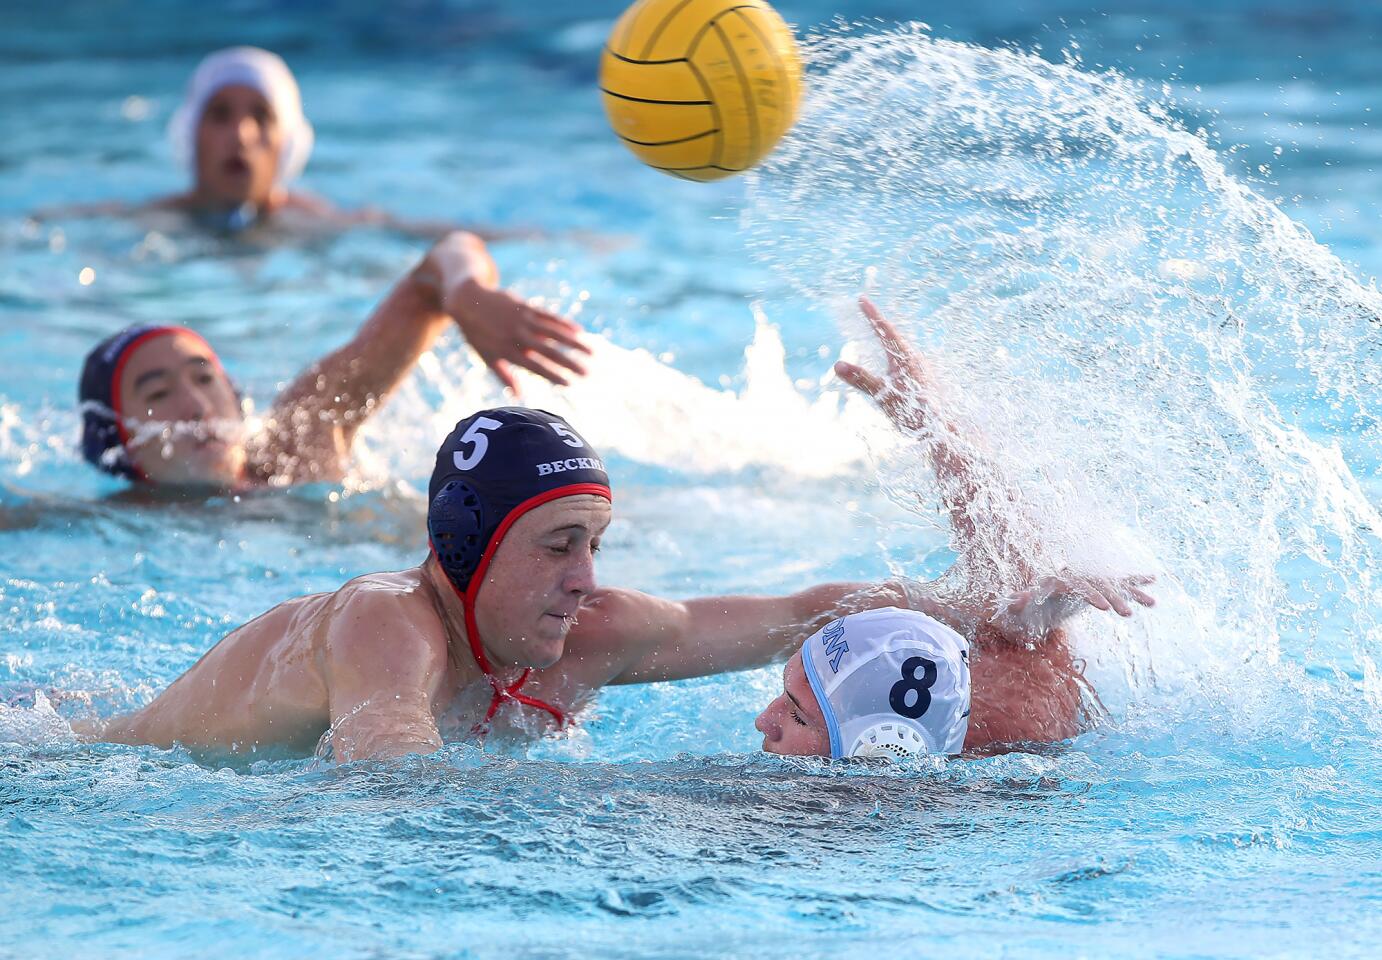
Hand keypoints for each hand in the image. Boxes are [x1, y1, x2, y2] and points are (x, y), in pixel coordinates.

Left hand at [446, 279, 590, 393]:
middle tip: (588, 373)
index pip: (536, 367)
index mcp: (508, 352)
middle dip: (570, 363)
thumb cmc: (478, 334)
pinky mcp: (527, 307)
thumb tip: (519, 396)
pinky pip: (550, 316)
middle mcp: (518, 336)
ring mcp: (524, 320)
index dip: (554, 375)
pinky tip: (580, 331)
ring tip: (592, 352)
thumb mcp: (487, 357)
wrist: (468, 301)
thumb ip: (504, 376)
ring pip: (555, 333)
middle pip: (550, 352)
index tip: (570, 384)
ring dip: (575, 343)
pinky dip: (565, 324)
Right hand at [834, 296, 939, 434]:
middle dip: (880, 327)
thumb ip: (861, 380)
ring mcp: (925, 370)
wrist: (946, 430)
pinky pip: (909, 364)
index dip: (872, 314)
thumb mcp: (884, 396)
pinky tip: (899, 371)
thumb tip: (838, 365)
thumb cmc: (916, 413)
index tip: (862, 299)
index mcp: (905, 357)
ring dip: (890, 345)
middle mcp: (918, 359)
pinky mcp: (929, 382)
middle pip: (894, 338)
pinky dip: (897, 360)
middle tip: (869, 315)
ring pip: (903, 352)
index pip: (884, 329)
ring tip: (881, 339)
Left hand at [987, 572, 1155, 639]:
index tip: (1104, 608)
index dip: (1089, 594)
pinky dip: (1131, 582)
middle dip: (1112, 596)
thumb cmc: (1016, 617)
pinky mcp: (1089, 590)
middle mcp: (1068, 578)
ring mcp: (1080, 583)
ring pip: (1108, 583)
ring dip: (1129, 591)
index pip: (1074, 584)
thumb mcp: (1012, 615)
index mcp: (1050, 583)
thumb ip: (1015, 605)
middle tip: (1127, 614)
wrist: (1022, 615)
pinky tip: (1153, 579)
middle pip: (1094, 583)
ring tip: (1152, 603)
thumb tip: (1022, 597)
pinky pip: (1112, 584)